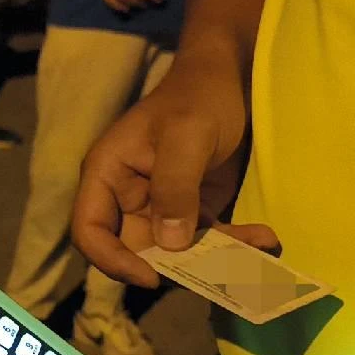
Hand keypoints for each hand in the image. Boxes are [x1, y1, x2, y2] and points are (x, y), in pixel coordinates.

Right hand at [72, 58, 278, 286]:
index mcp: (108, 174)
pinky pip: (205, 239)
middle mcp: (127, 197)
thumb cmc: (199, 96)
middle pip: (134, 251)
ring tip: (258, 247)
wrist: (231, 77)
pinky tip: (265, 237)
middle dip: (175, 266)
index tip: (151, 276)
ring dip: (215, 257)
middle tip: (218, 267)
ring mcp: (160, 206)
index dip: (112, 260)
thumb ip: (174, 187)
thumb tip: (169, 244)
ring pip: (175, 252)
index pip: (90, 231)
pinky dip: (234, 243)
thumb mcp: (186, 135)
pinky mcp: (191, 209)